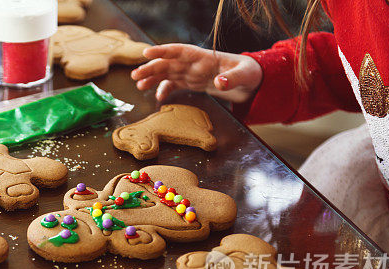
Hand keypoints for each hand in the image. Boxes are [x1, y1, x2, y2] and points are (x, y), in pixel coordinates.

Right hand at [131, 43, 262, 102]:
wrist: (253, 81)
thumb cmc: (250, 73)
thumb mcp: (245, 75)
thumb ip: (232, 78)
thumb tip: (219, 82)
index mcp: (204, 57)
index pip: (180, 50)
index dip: (163, 51)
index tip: (147, 53)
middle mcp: (195, 64)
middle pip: (168, 63)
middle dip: (151, 68)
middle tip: (135, 76)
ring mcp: (192, 73)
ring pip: (167, 73)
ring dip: (152, 78)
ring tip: (138, 85)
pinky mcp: (193, 83)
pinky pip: (175, 84)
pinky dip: (165, 90)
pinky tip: (158, 97)